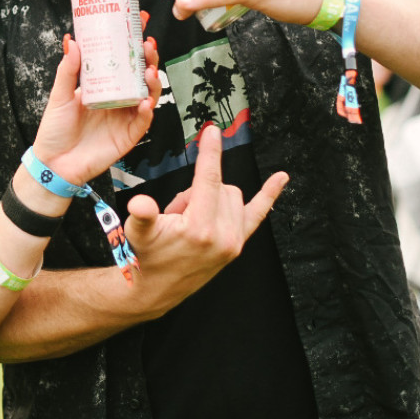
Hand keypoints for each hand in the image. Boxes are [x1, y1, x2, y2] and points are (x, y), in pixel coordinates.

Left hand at [31, 36, 160, 187]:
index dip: (133, 40)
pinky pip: (144, 120)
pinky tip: (145, 101)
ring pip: (148, 94)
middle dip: (148, 58)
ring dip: (153, 81)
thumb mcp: (60, 95)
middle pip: (141, 73)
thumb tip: (72, 41)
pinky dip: (147, 110)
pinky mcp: (129, 135)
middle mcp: (119, 97)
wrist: (54, 163)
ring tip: (149, 71)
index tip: (139, 20)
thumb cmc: (55, 129)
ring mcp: (125, 116)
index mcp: (104, 84)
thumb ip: (68, 70)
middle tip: (147, 44)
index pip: (123, 59)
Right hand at [123, 123, 287, 316]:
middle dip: (197, 189)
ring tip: (187, 218)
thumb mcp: (137, 232)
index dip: (210, 153)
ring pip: (232, 195)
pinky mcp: (237, 244)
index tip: (212, 131)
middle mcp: (223, 235)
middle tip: (176, 212)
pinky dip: (269, 195)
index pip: (208, 179)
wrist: (157, 287)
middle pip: (219, 186)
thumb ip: (141, 214)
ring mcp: (234, 241)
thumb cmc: (147, 255)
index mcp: (200, 228)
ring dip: (211, 196)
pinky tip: (282, 178)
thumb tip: (140, 203)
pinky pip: (258, 214)